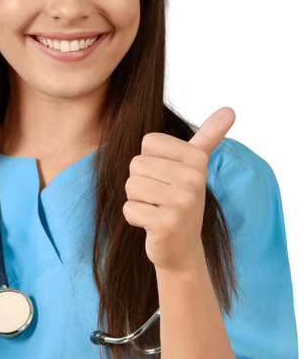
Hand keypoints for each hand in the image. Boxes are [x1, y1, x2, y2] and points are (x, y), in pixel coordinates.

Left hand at [123, 106, 237, 271]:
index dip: (149, 161)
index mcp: (197, 160)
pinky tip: (152, 224)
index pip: (148, 143)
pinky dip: (134, 218)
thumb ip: (207, 138)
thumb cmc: (180, 202)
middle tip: (160, 198)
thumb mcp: (195, 168)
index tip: (165, 178)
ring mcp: (182, 203)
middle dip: (140, 183)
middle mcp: (194, 179)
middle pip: (136, 164)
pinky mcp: (166, 224)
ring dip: (136, 200)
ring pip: (131, 186)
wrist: (181, 248)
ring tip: (156, 209)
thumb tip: (229, 111)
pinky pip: (129, 209)